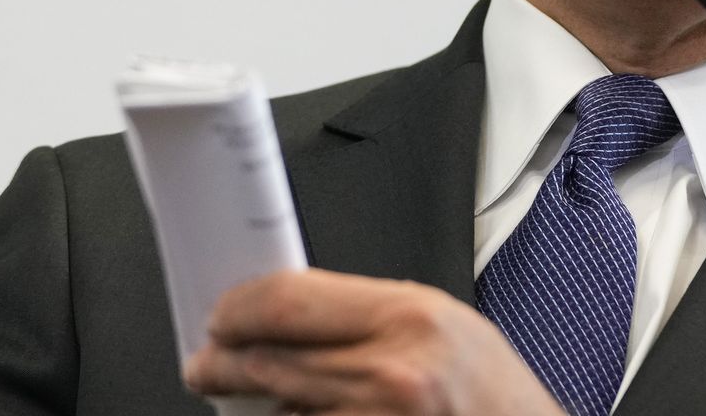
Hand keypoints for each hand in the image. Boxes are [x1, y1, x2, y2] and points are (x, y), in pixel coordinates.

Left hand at [183, 269, 563, 414]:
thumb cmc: (498, 398)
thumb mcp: (445, 325)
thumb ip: (368, 313)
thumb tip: (289, 311)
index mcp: (410, 319)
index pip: (286, 301)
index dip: (238, 307)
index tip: (223, 314)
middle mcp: (392, 376)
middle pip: (267, 360)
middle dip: (222, 360)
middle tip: (206, 361)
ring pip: (277, 411)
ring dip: (249, 405)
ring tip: (242, 395)